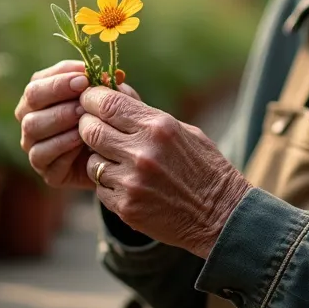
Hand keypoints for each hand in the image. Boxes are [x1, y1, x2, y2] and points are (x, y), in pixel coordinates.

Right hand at [16, 60, 139, 189]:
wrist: (118, 164)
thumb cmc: (112, 124)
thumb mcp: (114, 103)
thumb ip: (108, 88)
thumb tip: (107, 75)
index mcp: (42, 98)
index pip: (39, 80)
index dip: (60, 77)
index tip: (84, 78)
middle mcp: (31, 119)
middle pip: (31, 98)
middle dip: (58, 93)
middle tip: (83, 99)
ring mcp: (35, 146)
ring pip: (33, 125)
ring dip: (59, 118)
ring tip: (83, 118)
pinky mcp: (46, 171)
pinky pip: (43, 154)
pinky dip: (62, 145)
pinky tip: (81, 141)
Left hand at [78, 86, 250, 258]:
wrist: (221, 216)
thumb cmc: (204, 167)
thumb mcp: (181, 131)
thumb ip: (144, 114)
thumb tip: (112, 91)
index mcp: (159, 127)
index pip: (107, 104)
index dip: (91, 98)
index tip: (90, 99)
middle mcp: (142, 152)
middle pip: (90, 129)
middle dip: (87, 125)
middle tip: (93, 126)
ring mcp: (131, 182)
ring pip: (92, 160)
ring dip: (100, 158)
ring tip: (119, 161)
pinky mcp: (125, 207)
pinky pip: (99, 187)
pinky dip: (108, 183)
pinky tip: (128, 183)